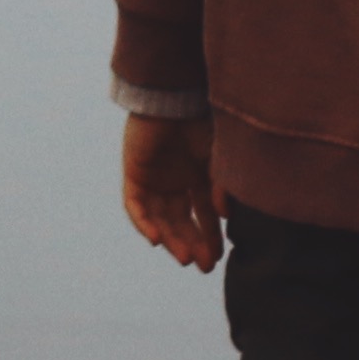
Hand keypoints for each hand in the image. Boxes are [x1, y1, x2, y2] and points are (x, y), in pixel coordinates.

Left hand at [120, 115, 221, 271]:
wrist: (175, 92)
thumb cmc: (201, 117)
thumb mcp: (220, 156)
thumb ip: (221, 185)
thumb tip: (224, 216)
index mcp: (198, 175)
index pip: (203, 214)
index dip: (210, 236)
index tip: (218, 258)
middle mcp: (175, 180)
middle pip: (181, 221)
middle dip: (192, 243)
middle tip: (204, 266)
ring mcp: (154, 178)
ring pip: (160, 218)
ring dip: (171, 239)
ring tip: (185, 258)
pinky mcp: (134, 173)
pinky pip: (135, 206)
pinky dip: (144, 223)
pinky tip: (156, 240)